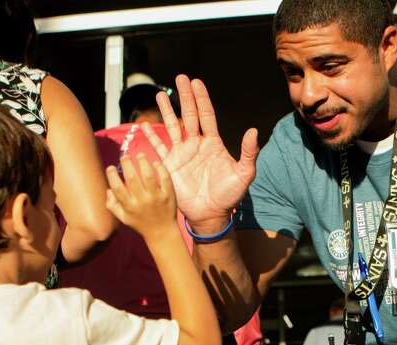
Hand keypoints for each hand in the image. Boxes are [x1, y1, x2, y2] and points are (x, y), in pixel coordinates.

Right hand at [105, 154, 176, 239]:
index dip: (112, 176)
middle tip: (125, 156)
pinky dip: (160, 168)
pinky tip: (155, 163)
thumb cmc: (140, 223)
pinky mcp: (168, 195)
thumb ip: (112, 205)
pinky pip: (165, 179)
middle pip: (132, 178)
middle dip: (127, 164)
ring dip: (143, 162)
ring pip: (148, 176)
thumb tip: (108, 190)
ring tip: (140, 155)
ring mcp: (156, 198)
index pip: (117, 188)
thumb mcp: (123, 218)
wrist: (161, 232)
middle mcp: (142, 201)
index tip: (111, 167)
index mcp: (130, 206)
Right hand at [142, 74, 259, 227]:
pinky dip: (151, 137)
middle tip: (180, 78)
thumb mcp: (243, 173)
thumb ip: (248, 152)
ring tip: (160, 94)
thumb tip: (253, 130)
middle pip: (189, 114)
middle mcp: (196, 144)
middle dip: (185, 96)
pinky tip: (143, 125)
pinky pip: (159, 147)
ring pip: (172, 126)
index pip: (206, 115)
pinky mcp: (170, 165)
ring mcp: (182, 154)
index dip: (201, 99)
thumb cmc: (229, 195)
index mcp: (213, 143)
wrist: (211, 214)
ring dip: (166, 110)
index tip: (196, 82)